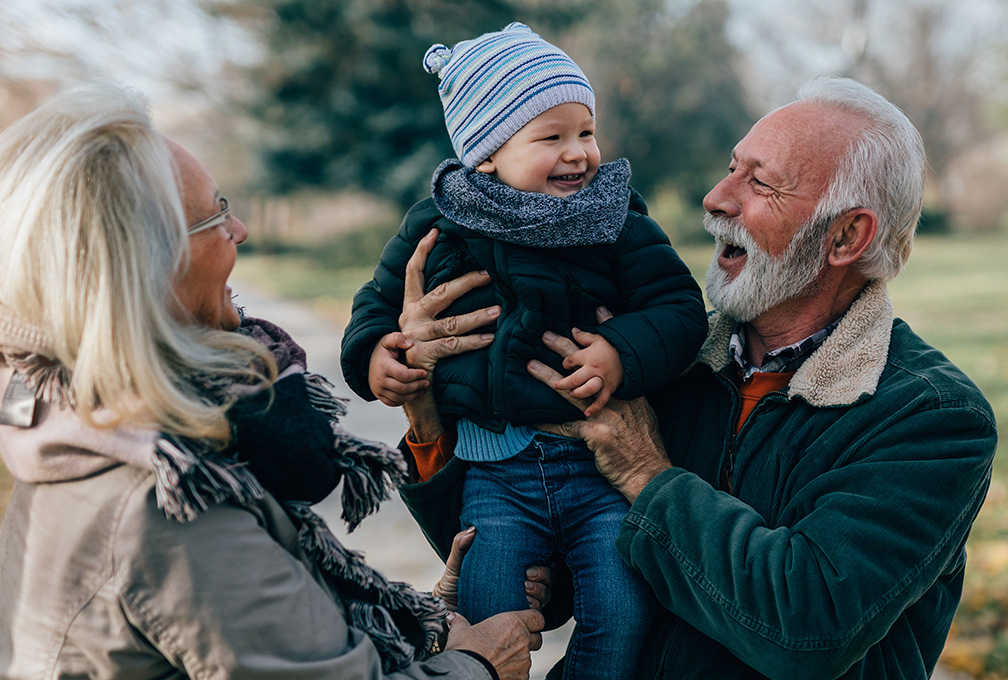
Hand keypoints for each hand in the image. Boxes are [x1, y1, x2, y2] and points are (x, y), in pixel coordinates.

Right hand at [368, 332, 428, 405]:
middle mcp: (380, 380)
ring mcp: (378, 389)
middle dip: (417, 386)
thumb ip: (398, 338)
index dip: (416, 375)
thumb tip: (409, 344)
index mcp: (384, 366)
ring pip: (399, 398)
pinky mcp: (378, 395)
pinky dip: (403, 401)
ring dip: (413, 396)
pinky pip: (392, 403)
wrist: (366, 360)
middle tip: (427, 383)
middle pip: (403, 388)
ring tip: (422, 390)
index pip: (403, 375)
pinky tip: (411, 395)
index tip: (425, 373)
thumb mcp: (388, 340)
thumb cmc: (382, 350)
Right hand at [398, 229, 497, 441]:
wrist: (406, 388)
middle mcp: (410, 319)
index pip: (414, 273)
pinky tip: (490, 338)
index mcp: (410, 307)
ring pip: (452, 323)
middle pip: (441, 293)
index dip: (422, 251)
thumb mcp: (424, 328)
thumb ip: (436, 309)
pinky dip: (474, 342)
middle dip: (466, 282)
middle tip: (489, 274)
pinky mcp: (422, 355)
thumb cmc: (423, 353)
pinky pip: (453, 346)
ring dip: (477, 316)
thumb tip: (463, 284)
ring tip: (498, 311)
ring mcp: (415, 337)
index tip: (434, 232)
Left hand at [433, 527, 553, 611]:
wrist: (445, 613)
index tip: (529, 567)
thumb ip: (461, 546)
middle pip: (546, 580)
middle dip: (543, 577)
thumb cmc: (451, 587)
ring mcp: (519, 602)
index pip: (538, 563)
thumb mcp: (456, 565)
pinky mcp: (515, 617)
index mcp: (511, 569)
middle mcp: (519, 585)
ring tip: (526, 589)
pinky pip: (534, 614)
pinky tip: (525, 604)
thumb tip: (473, 529)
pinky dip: (534, 608)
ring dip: (540, 592)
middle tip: (527, 577)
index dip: (542, 565)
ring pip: (544, 596)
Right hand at [446, 609, 543, 679]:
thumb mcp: (459, 631)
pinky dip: (514, 672)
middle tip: (512, 642)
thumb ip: (460, 622)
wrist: (466, 675)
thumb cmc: (465, 650)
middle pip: (537, 638)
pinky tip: (500, 671)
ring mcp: (524, 661)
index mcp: (512, 623)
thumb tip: (453, 617)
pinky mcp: (522, 677)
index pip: (537, 617)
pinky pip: (522, 673)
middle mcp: (522, 640)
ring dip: (519, 657)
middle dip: (528, 640)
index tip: (527, 622)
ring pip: (528, 657)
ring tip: (501, 659)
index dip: (533, 620)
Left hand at [527, 318, 671, 502]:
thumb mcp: (643, 420)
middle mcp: (617, 399)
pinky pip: (566, 425)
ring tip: (530, 366)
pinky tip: (533, 418)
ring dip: (548, 377)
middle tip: (546, 335)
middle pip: (587, 369)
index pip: (611, 359)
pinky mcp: (596, 433)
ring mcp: (607, 414)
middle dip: (564, 349)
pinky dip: (549, 422)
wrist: (650, 474)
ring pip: (571, 391)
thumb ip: (628, 404)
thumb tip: (611, 394)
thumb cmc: (645, 450)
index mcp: (628, 394)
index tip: (587, 319)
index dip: (598, 338)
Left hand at [548, 328, 622, 416]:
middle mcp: (594, 369)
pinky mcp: (610, 388)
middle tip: (555, 385)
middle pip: (574, 378)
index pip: (571, 360)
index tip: (566, 364)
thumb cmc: (615, 346)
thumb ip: (585, 336)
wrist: (635, 355)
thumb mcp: (600, 338)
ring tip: (571, 393)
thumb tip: (573, 330)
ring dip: (577, 393)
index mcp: (589, 355)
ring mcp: (602, 380)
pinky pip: (602, 400)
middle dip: (563, 383)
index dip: (565, 363)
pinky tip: (587, 413)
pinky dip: (595, 407)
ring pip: (586, 389)